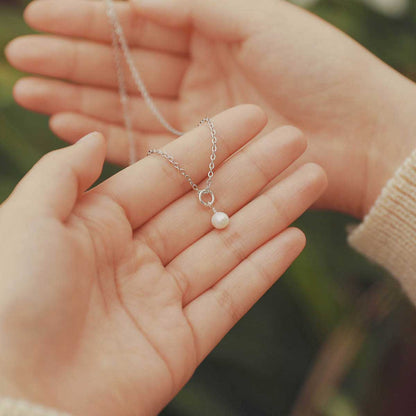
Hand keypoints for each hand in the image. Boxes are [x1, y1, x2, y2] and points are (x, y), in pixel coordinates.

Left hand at [0, 106, 326, 415]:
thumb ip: (62, 174)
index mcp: (98, 225)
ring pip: (228, 245)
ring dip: (272, 211)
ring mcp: (161, 300)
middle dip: (253, 171)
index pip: (167, 173)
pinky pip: (232, 296)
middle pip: (206, 204)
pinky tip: (295, 236)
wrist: (15, 400)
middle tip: (295, 141)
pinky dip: (265, 268)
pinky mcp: (182, 342)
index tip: (251, 118)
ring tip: (312, 178)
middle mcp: (134, 258)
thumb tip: (95, 138)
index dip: (211, 144)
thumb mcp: (25, 220)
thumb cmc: (8, 303)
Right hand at [6, 0, 413, 217]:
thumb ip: (192, 3)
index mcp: (211, 33)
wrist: (357, 136)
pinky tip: (70, 128)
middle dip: (69, 61)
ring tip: (30, 93)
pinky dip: (107, 136)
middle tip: (19, 59)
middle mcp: (198, 77)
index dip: (86, 17)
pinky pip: (143, 145)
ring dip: (77, 101)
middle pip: (122, 66)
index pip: (136, 21)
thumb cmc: (321, 71)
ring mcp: (196, 120)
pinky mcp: (199, 158)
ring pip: (125, 107)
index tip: (36, 13)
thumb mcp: (256, 18)